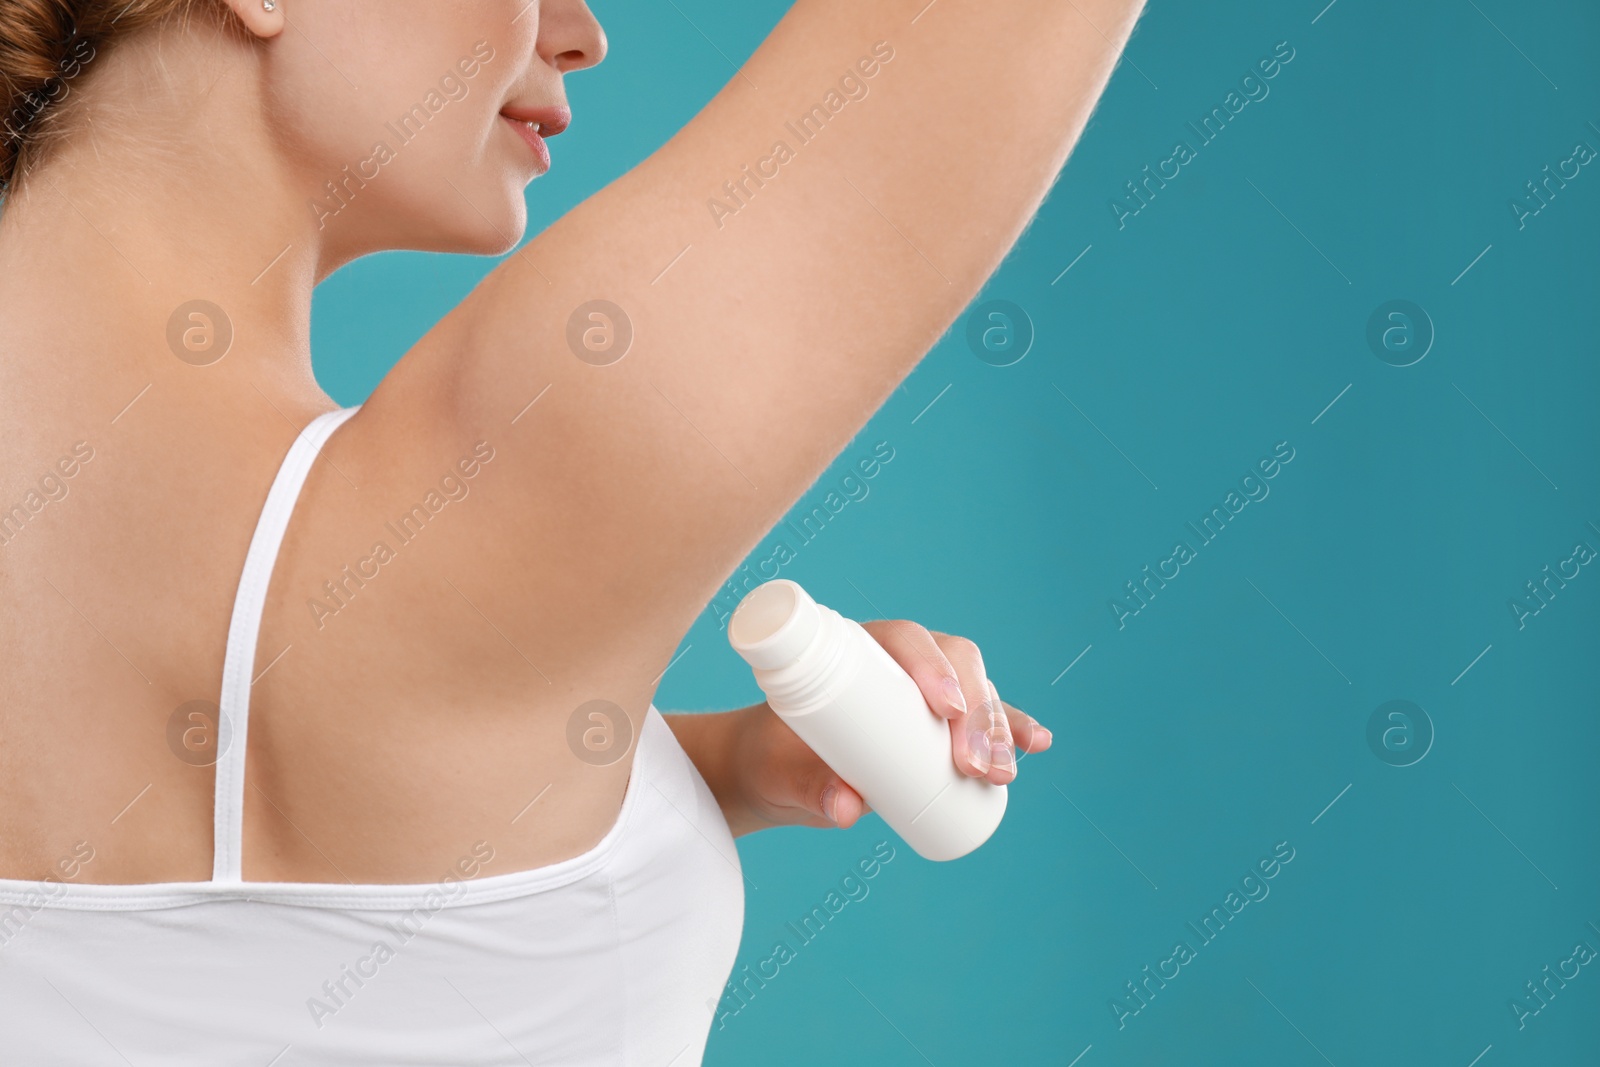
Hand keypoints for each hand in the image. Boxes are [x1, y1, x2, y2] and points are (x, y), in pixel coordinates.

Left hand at [722, 620, 1051, 834]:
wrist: (774, 774)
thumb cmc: (773, 761)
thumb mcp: (781, 776)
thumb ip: (809, 790)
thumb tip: (848, 809)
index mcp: (857, 652)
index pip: (904, 639)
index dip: (931, 665)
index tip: (945, 709)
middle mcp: (897, 663)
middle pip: (953, 663)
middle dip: (974, 710)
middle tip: (974, 765)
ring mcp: (923, 692)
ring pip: (976, 691)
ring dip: (997, 727)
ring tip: (1002, 773)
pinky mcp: (938, 725)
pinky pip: (984, 720)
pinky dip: (1011, 729)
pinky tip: (1035, 743)